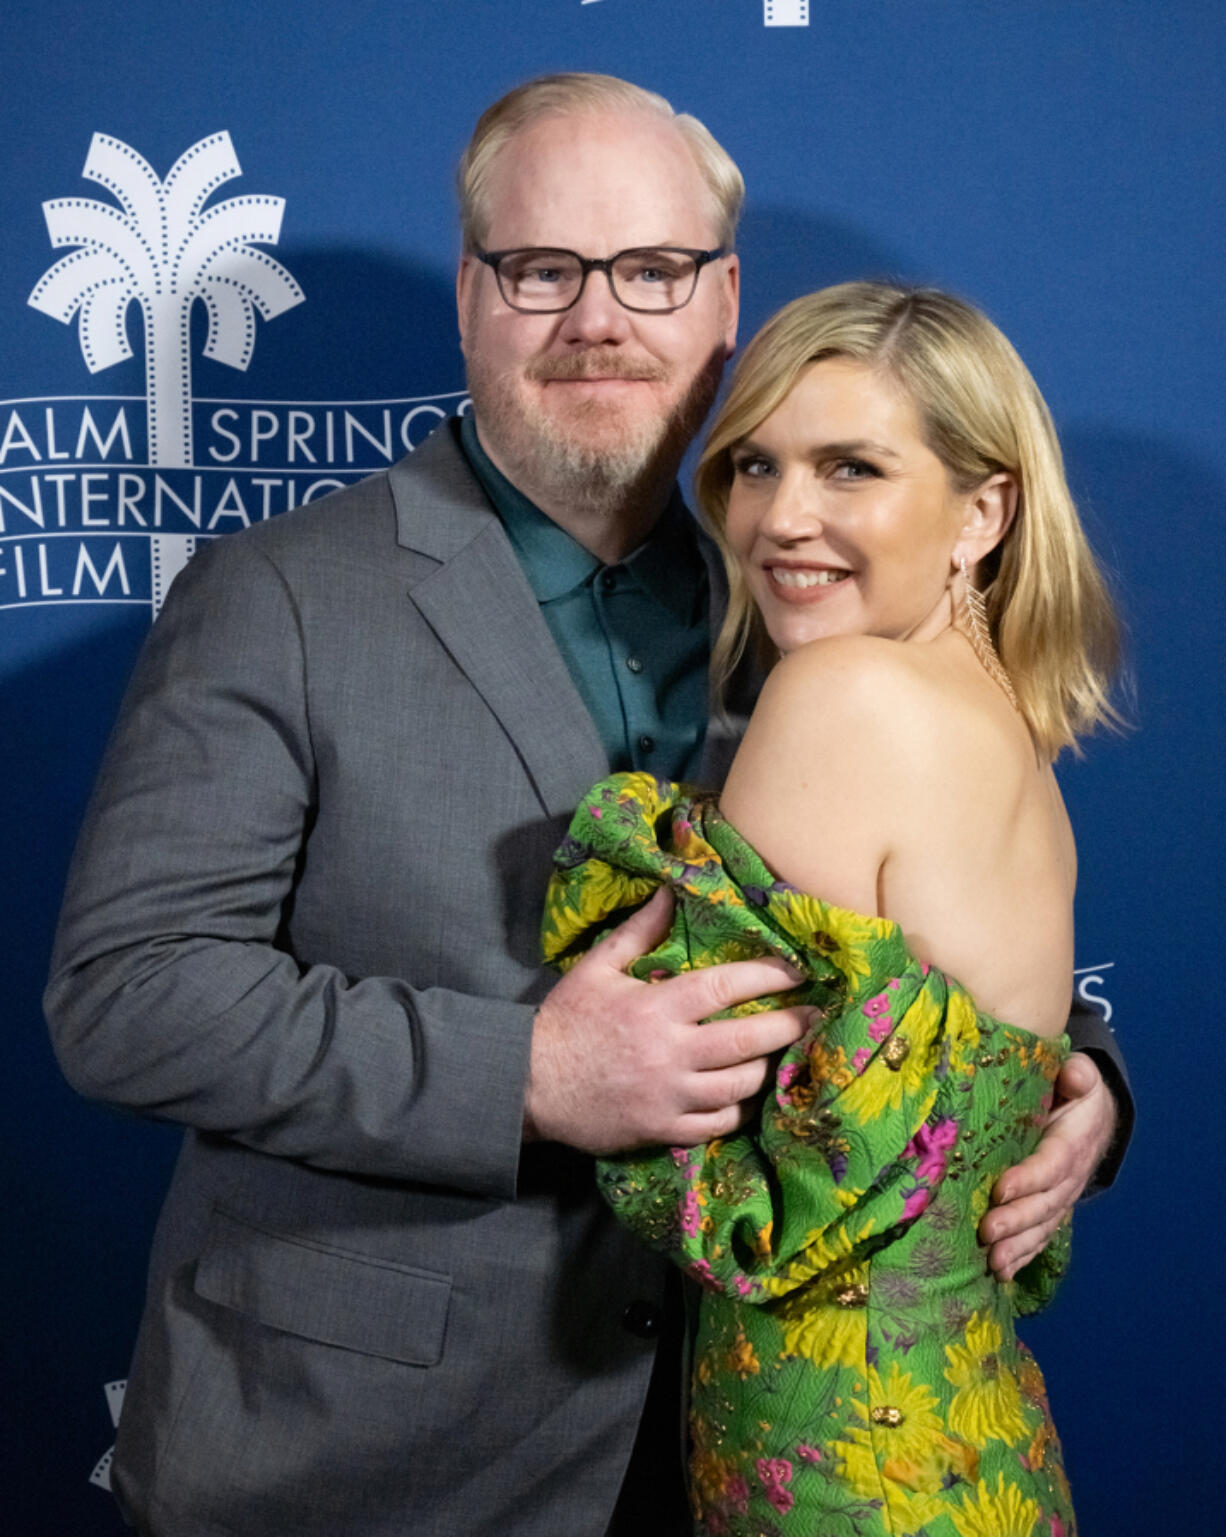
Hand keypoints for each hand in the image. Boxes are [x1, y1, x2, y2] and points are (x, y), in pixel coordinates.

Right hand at [525, 887, 810, 1154]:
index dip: (769, 975)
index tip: (797, 970)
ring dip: (765, 1068)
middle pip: (747, 1041)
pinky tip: (743, 1096)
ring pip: (740, 1086)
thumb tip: (670, 891)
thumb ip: (638, 932)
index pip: (726, 987)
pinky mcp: (663, 1129)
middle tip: (813, 1016)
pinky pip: (718, 1125)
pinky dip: (737, 1110)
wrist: (528, 1085)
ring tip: (778, 1054)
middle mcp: (670, 1053)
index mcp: (656, 1007)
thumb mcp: (596, 968)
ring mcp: (669, 1096)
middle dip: (789, 1026)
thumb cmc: (565, 1022)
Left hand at [979, 1051, 1116, 1278]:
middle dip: (1016, 1221)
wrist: (1091, 1116)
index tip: (1000, 1189)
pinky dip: (1022, 1255)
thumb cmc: (1072, 1090)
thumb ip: (1077, 1075)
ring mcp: (1062, 1196)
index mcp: (1074, 1140)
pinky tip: (1002, 1271)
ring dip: (1018, 1247)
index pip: (1052, 1163)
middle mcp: (1071, 1175)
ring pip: (1042, 1226)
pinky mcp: (1051, 1209)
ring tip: (993, 1262)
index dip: (1029, 1179)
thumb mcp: (1078, 1075)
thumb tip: (1075, 1075)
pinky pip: (1040, 1236)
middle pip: (1045, 1203)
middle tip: (986, 1232)